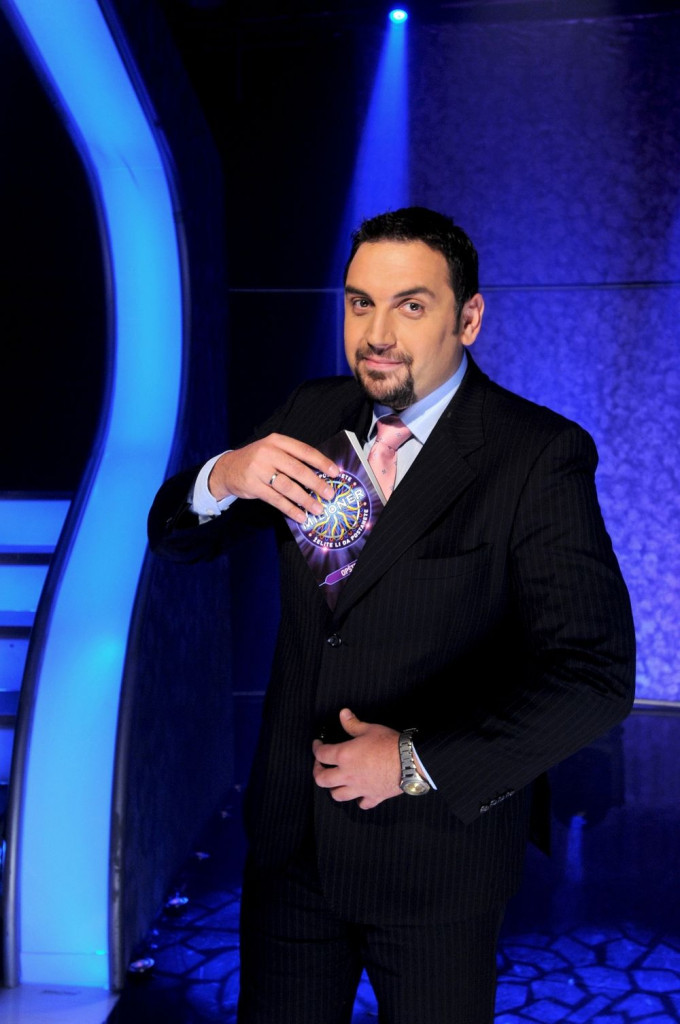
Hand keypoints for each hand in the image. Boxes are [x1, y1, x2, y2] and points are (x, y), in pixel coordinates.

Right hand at [208, 433, 338, 523]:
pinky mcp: (253, 486)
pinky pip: (276, 500)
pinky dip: (291, 509)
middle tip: (330, 494)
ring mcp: (259, 470)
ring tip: (318, 509)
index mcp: (277, 441)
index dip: (321, 462)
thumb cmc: (258, 460)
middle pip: (297, 470)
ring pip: (288, 486)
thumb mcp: (273, 450)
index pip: (304, 450)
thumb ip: (292, 458)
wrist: (227, 468)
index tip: (336, 473)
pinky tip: (301, 515)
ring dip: (305, 499)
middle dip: (316, 483)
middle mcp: (268, 453)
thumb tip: (321, 474)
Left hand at [312, 708, 402, 809]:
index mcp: (344, 756)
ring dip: (334, 788)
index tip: (317, 744)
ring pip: (337, 795)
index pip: (321, 754)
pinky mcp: (373, 796)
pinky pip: (361, 804)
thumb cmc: (389, 743)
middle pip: (322, 780)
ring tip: (336, 781)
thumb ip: (353, 724)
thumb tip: (343, 714)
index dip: (316, 748)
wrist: (410, 761)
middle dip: (317, 772)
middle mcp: (348, 775)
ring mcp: (359, 788)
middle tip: (321, 765)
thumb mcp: (369, 729)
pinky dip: (358, 800)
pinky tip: (360, 794)